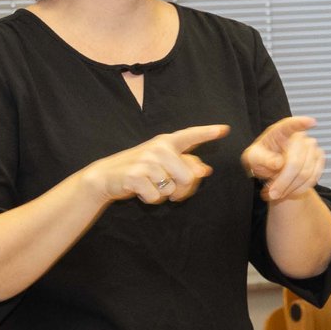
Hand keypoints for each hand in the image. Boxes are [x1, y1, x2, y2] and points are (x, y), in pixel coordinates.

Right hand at [84, 123, 227, 204]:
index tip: (224, 130)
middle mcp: (158, 148)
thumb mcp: (160, 163)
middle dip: (181, 190)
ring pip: (172, 190)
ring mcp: (146, 161)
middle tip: (169, 190)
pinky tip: (140, 191)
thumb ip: (184, 164)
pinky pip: (156, 197)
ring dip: (163, 195)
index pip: (190, 136)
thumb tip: (205, 170)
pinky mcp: (136, 176)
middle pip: (189, 178)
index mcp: (166, 142)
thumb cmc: (138, 169)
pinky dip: (150, 199)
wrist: (105, 176)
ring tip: (150, 186)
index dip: (208, 133)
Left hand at [242, 115, 325, 201]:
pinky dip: (299, 189)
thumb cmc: (261, 159)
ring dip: (290, 188)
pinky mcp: (319, 160)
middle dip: (283, 182)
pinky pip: (313, 178)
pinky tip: (288, 192)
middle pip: (295, 162)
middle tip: (271, 194)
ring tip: (276, 194)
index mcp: (280, 131)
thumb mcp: (252, 158)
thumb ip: (261, 159)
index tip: (310, 122)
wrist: (271, 169)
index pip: (291, 125)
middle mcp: (299, 137)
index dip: (301, 123)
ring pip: (306, 173)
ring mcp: (311, 148)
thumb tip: (278, 163)